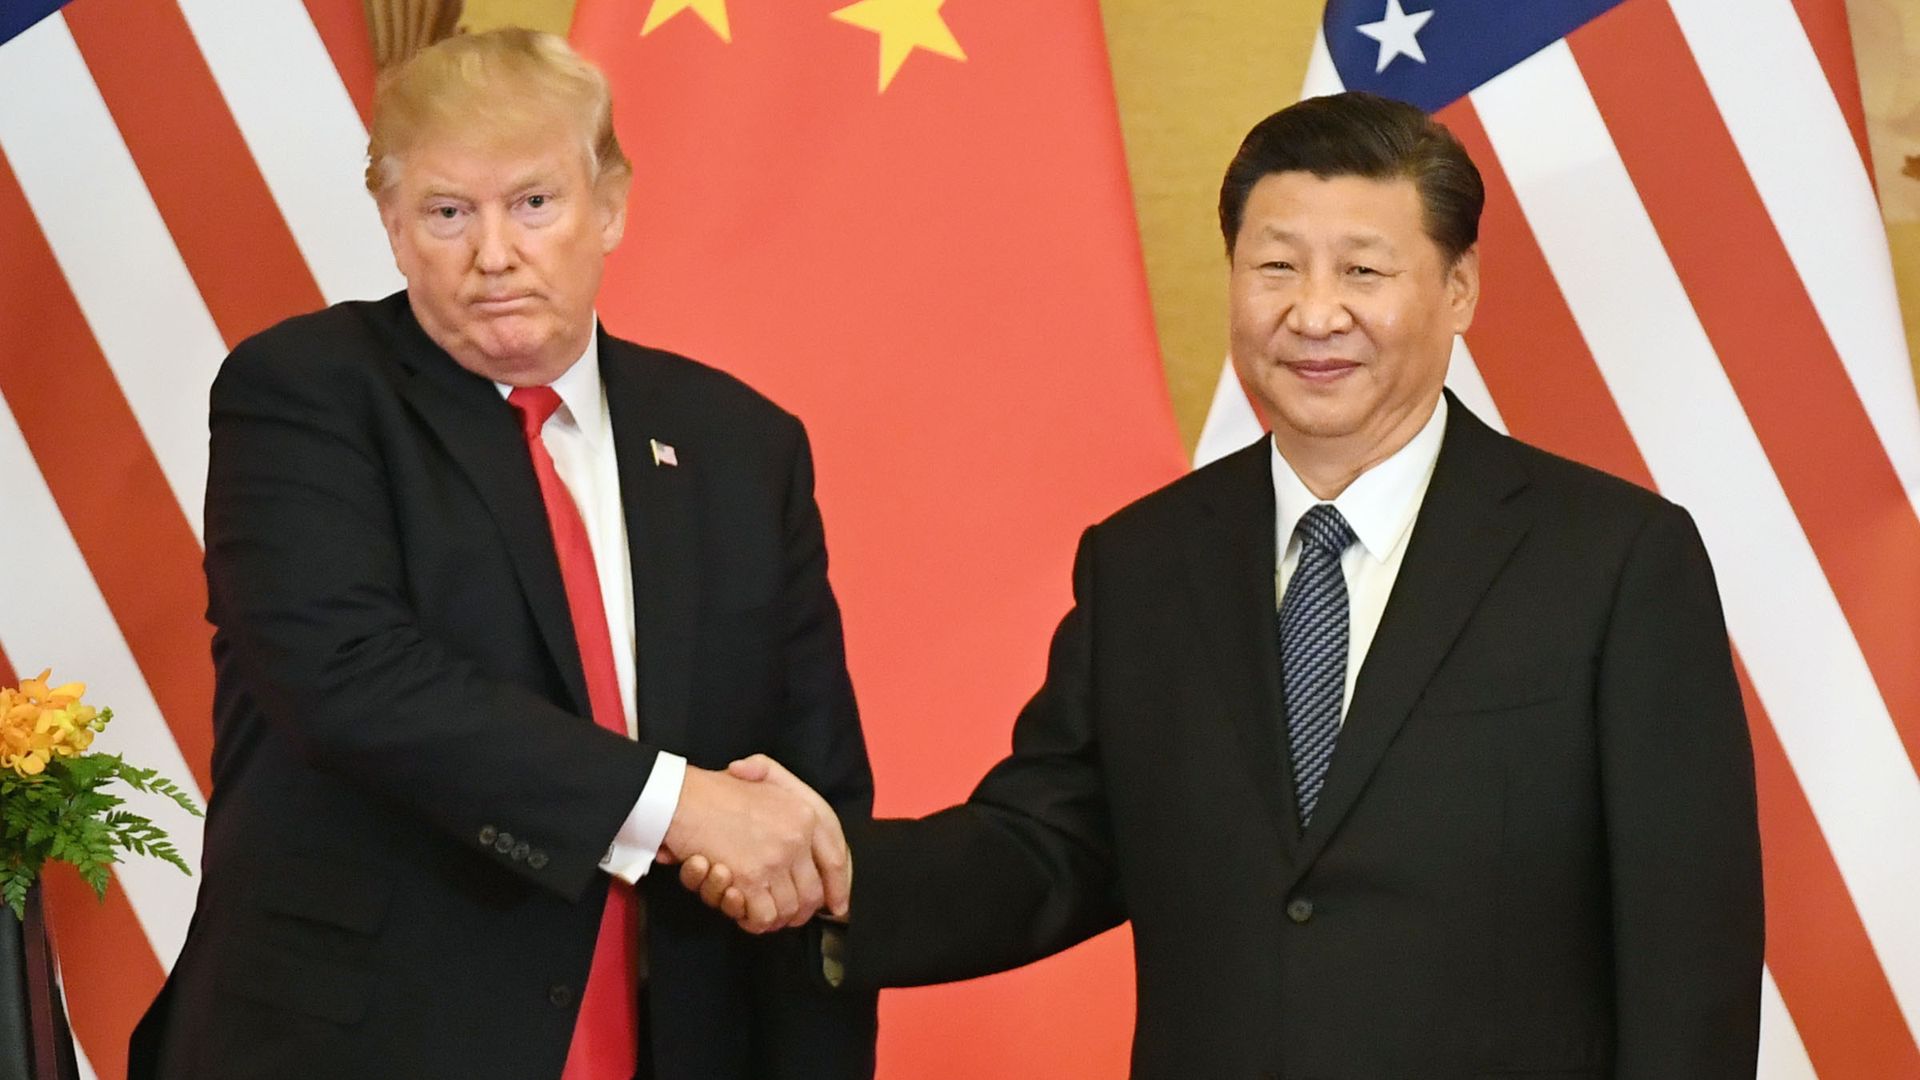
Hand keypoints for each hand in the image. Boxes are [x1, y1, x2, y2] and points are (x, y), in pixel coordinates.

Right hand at [659, 762, 845, 932]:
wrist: (681, 798)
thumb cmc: (717, 790)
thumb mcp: (763, 774)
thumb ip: (788, 790)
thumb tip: (803, 834)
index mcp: (806, 814)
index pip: (836, 860)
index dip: (838, 888)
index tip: (836, 905)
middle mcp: (797, 838)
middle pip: (813, 893)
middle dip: (800, 912)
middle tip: (786, 917)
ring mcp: (774, 861)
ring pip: (789, 910)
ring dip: (775, 918)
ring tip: (758, 912)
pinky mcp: (749, 880)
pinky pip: (763, 916)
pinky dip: (753, 921)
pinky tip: (742, 911)